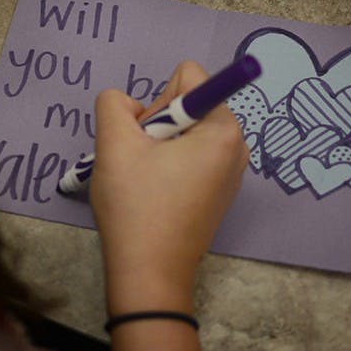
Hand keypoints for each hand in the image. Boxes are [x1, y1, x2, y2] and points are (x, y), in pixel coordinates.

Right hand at [90, 61, 248, 315]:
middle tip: (142, 162)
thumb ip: (113, 104)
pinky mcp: (219, 191)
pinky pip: (191, 155)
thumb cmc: (136, 207)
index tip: (148, 139)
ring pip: (185, 130)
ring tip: (145, 180)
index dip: (157, 102)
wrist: (149, 274)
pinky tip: (155, 193)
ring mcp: (231, 171)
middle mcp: (237, 146)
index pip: (189, 76)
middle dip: (157, 125)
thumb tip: (128, 104)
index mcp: (223, 129)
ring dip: (159, 146)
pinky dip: (168, 165)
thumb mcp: (114, 144)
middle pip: (187, 103)